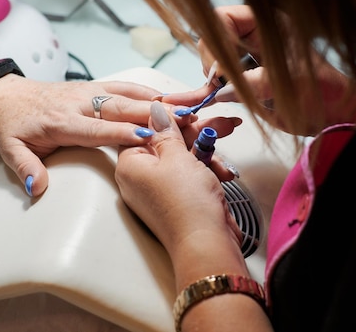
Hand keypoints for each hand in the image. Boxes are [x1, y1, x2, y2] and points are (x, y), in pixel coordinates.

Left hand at [0, 76, 194, 195]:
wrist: (7, 95)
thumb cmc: (14, 125)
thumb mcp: (12, 149)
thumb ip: (26, 167)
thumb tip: (37, 187)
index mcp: (62, 121)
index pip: (97, 128)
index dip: (123, 131)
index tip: (149, 136)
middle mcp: (80, 103)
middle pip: (120, 107)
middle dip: (153, 113)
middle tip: (183, 119)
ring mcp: (90, 91)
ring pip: (128, 93)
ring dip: (158, 101)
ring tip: (187, 106)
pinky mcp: (96, 86)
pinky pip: (126, 86)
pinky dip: (149, 91)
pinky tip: (171, 97)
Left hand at [115, 101, 242, 257]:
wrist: (206, 244)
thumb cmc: (187, 204)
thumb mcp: (176, 156)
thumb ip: (165, 130)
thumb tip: (154, 110)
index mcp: (129, 166)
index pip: (142, 129)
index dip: (166, 118)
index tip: (187, 111)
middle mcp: (139, 179)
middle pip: (165, 142)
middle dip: (194, 132)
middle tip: (216, 121)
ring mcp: (158, 191)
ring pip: (181, 158)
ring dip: (205, 150)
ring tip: (226, 135)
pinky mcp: (177, 200)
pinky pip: (189, 175)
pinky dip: (206, 170)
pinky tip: (222, 171)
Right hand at [161, 5, 355, 134]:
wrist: (334, 111)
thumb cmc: (320, 91)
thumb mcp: (286, 85)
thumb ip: (253, 83)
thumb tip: (219, 90)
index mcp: (266, 24)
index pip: (224, 18)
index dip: (216, 42)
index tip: (220, 71)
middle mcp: (254, 36)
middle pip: (213, 37)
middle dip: (212, 61)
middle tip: (218, 84)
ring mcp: (248, 57)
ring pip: (213, 58)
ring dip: (212, 76)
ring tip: (220, 91)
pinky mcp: (245, 77)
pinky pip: (219, 78)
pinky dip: (211, 89)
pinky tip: (206, 98)